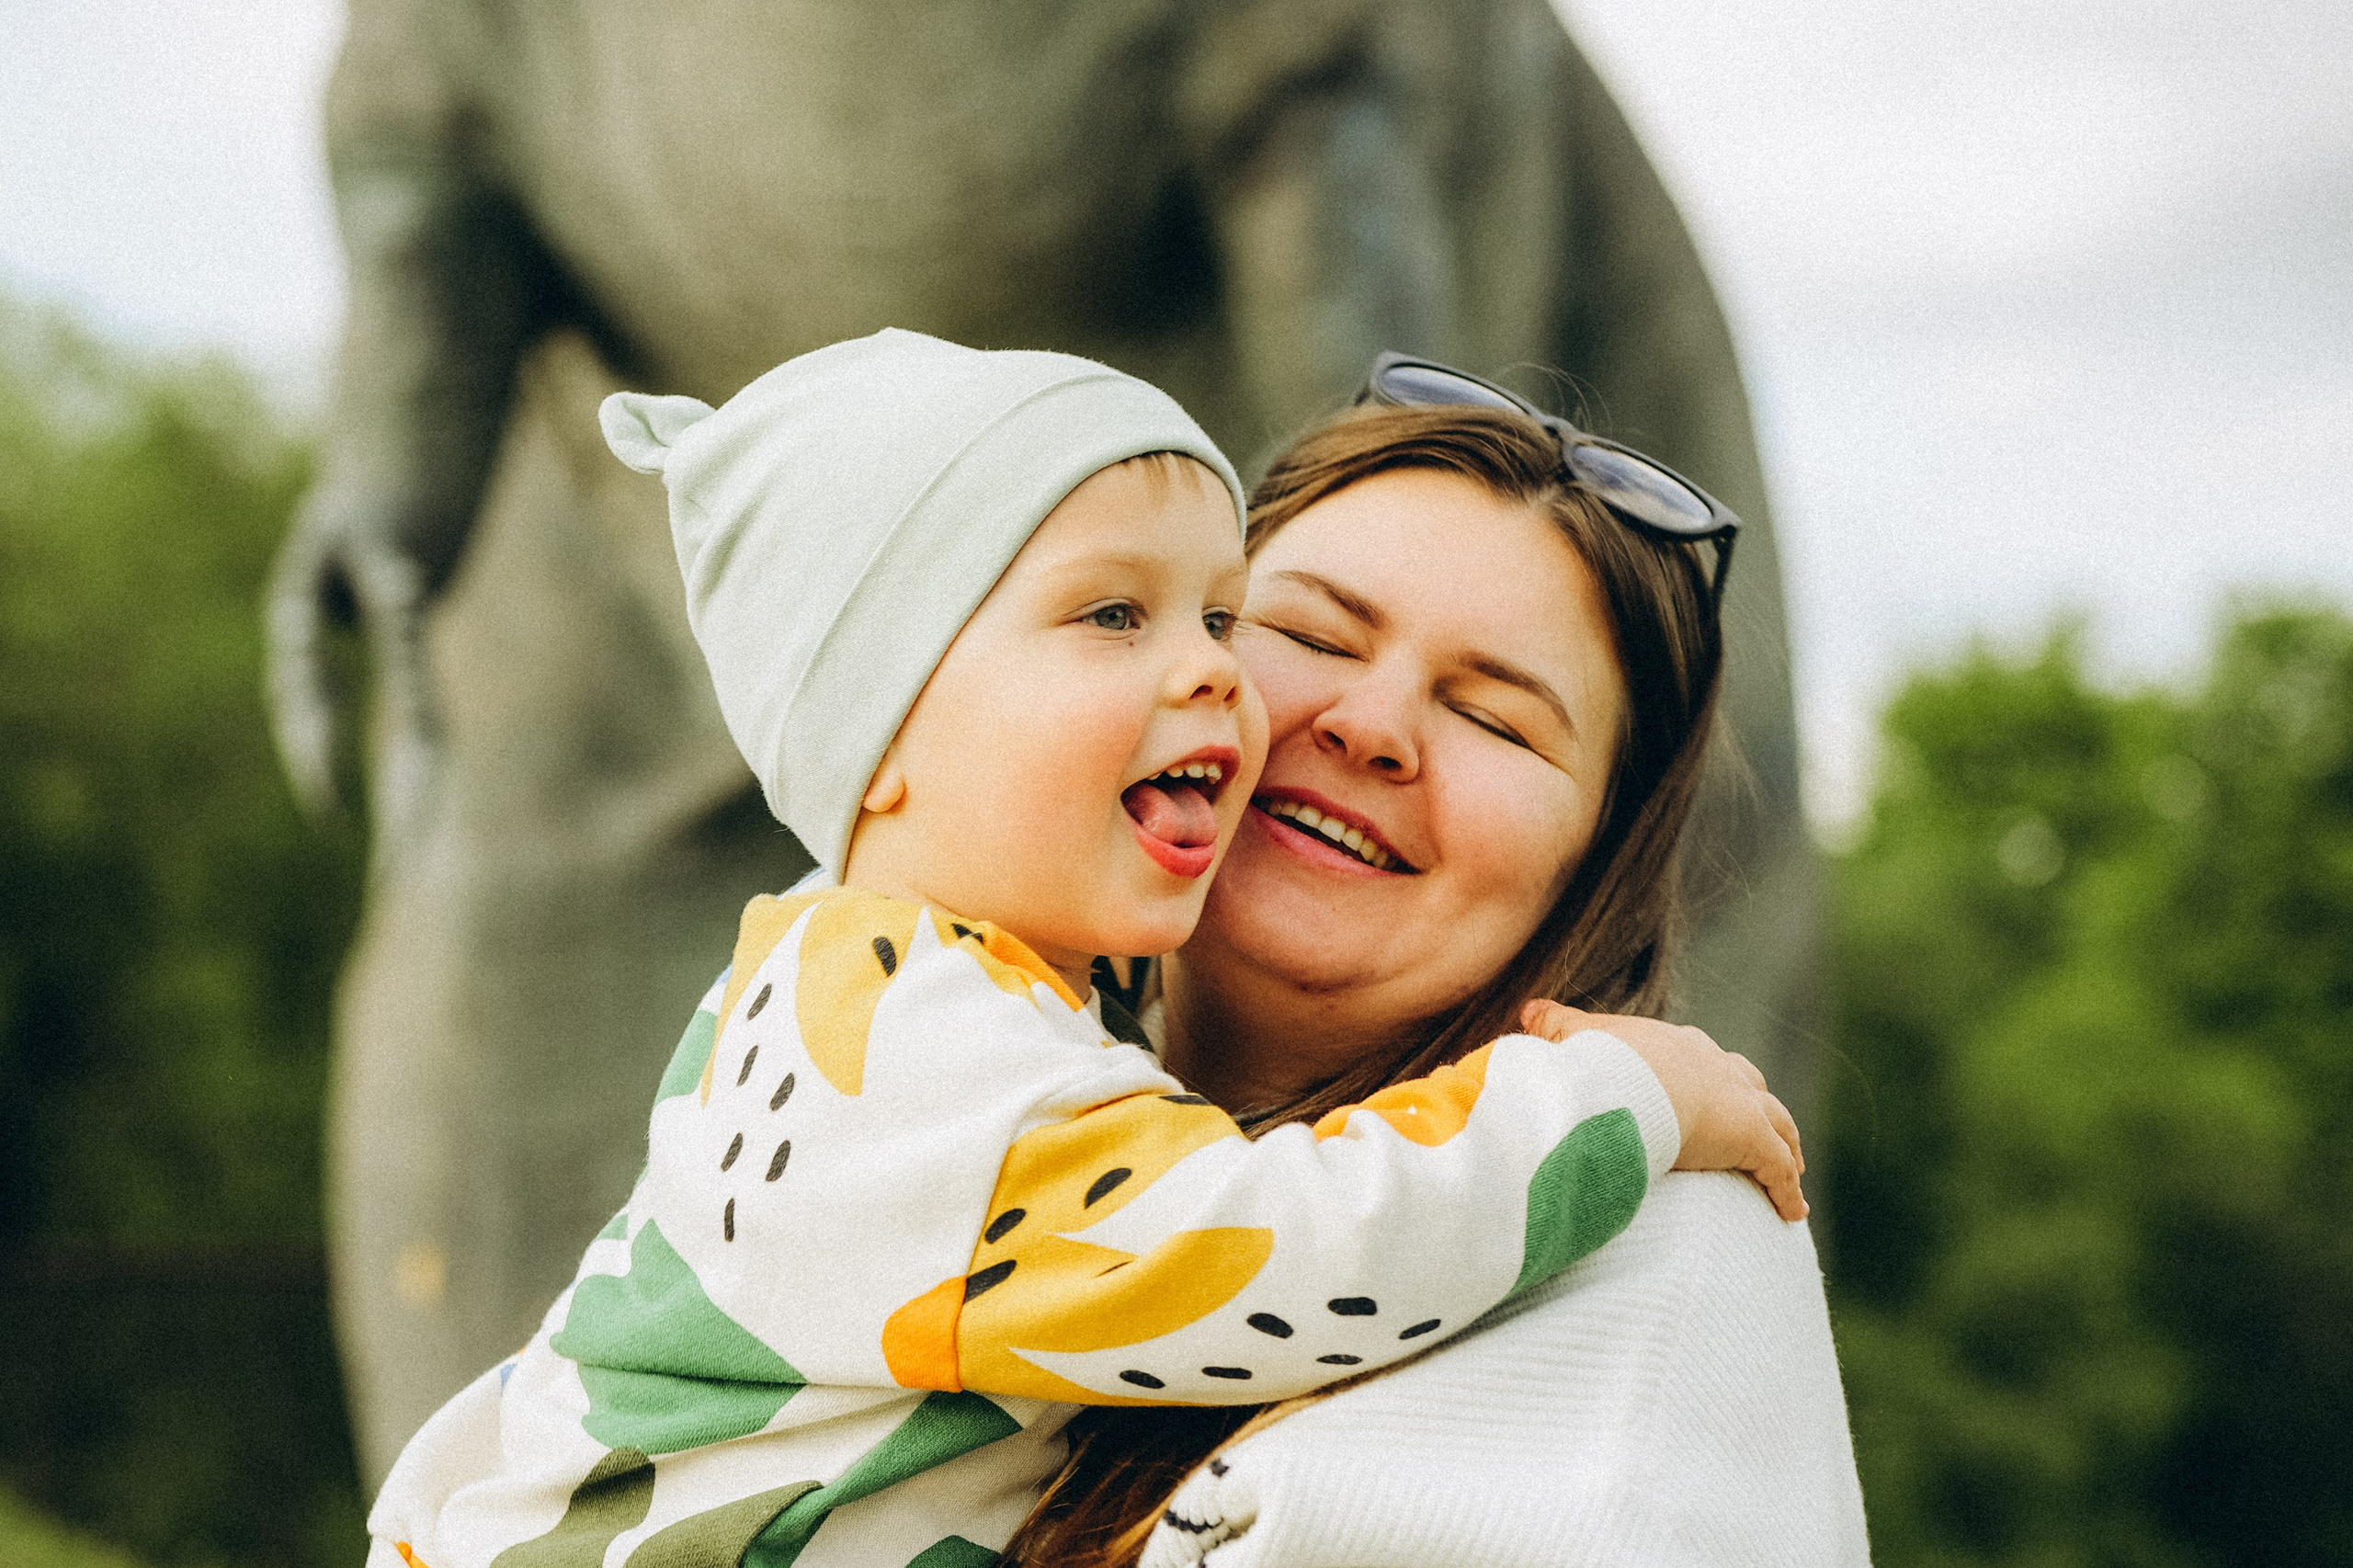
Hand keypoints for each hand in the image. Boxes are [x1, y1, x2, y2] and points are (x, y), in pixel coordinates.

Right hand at [1519, 1000, 1806, 1220]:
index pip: (1705, 1063)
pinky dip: (1788, 1191)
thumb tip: (1527, 1011)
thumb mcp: (1571, 1038)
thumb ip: (1554, 1026)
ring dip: (1788, 1148)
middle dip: (1761, 1110)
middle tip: (1768, 1133)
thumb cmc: (1597, 1061)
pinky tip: (1793, 1212)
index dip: (1712, 1082)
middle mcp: (1719, 1069)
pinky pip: (1779, 1171)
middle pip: (1753, 1089)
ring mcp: (1741, 1104)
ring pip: (1780, 1127)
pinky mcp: (1752, 1139)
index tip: (1714, 1099)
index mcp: (1679, 1048)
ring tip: (1793, 1173)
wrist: (1626, 1084)